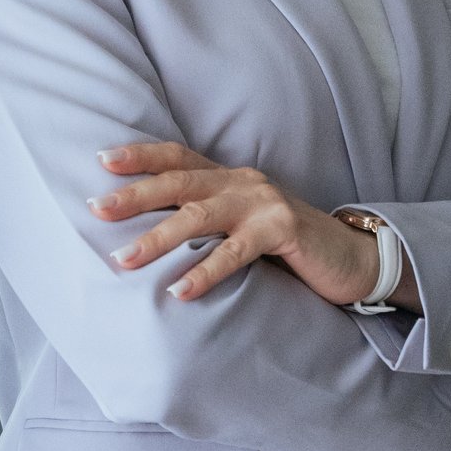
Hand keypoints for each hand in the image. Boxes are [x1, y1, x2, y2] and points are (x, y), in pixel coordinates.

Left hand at [94, 104, 450, 305]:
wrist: (355, 260)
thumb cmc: (290, 249)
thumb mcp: (245, 227)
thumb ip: (209, 221)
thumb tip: (148, 231)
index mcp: (232, 177)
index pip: (178, 158)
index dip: (141, 157)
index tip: (100, 162)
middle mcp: (245, 182)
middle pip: (180, 181)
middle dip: (134, 194)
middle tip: (94, 208)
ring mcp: (265, 203)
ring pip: (200, 217)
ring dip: (158, 239)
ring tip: (123, 260)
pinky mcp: (284, 231)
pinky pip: (237, 253)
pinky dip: (206, 272)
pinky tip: (180, 293)